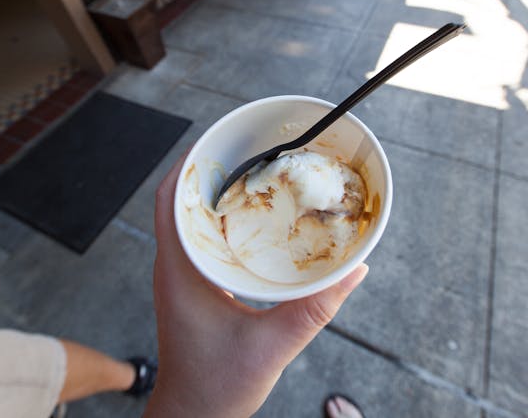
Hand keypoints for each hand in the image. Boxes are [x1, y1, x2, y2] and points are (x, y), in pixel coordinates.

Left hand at [144, 154, 367, 417]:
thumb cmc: (216, 389)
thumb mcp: (272, 348)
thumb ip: (315, 309)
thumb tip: (356, 270)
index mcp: (180, 272)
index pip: (170, 200)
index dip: (189, 163)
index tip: (220, 137)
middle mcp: (174, 267)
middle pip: (181, 200)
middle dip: (210, 169)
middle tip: (249, 147)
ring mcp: (181, 277)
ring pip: (191, 218)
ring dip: (216, 193)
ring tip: (255, 172)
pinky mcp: (194, 288)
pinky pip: (203, 239)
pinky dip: (224, 220)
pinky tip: (255, 219)